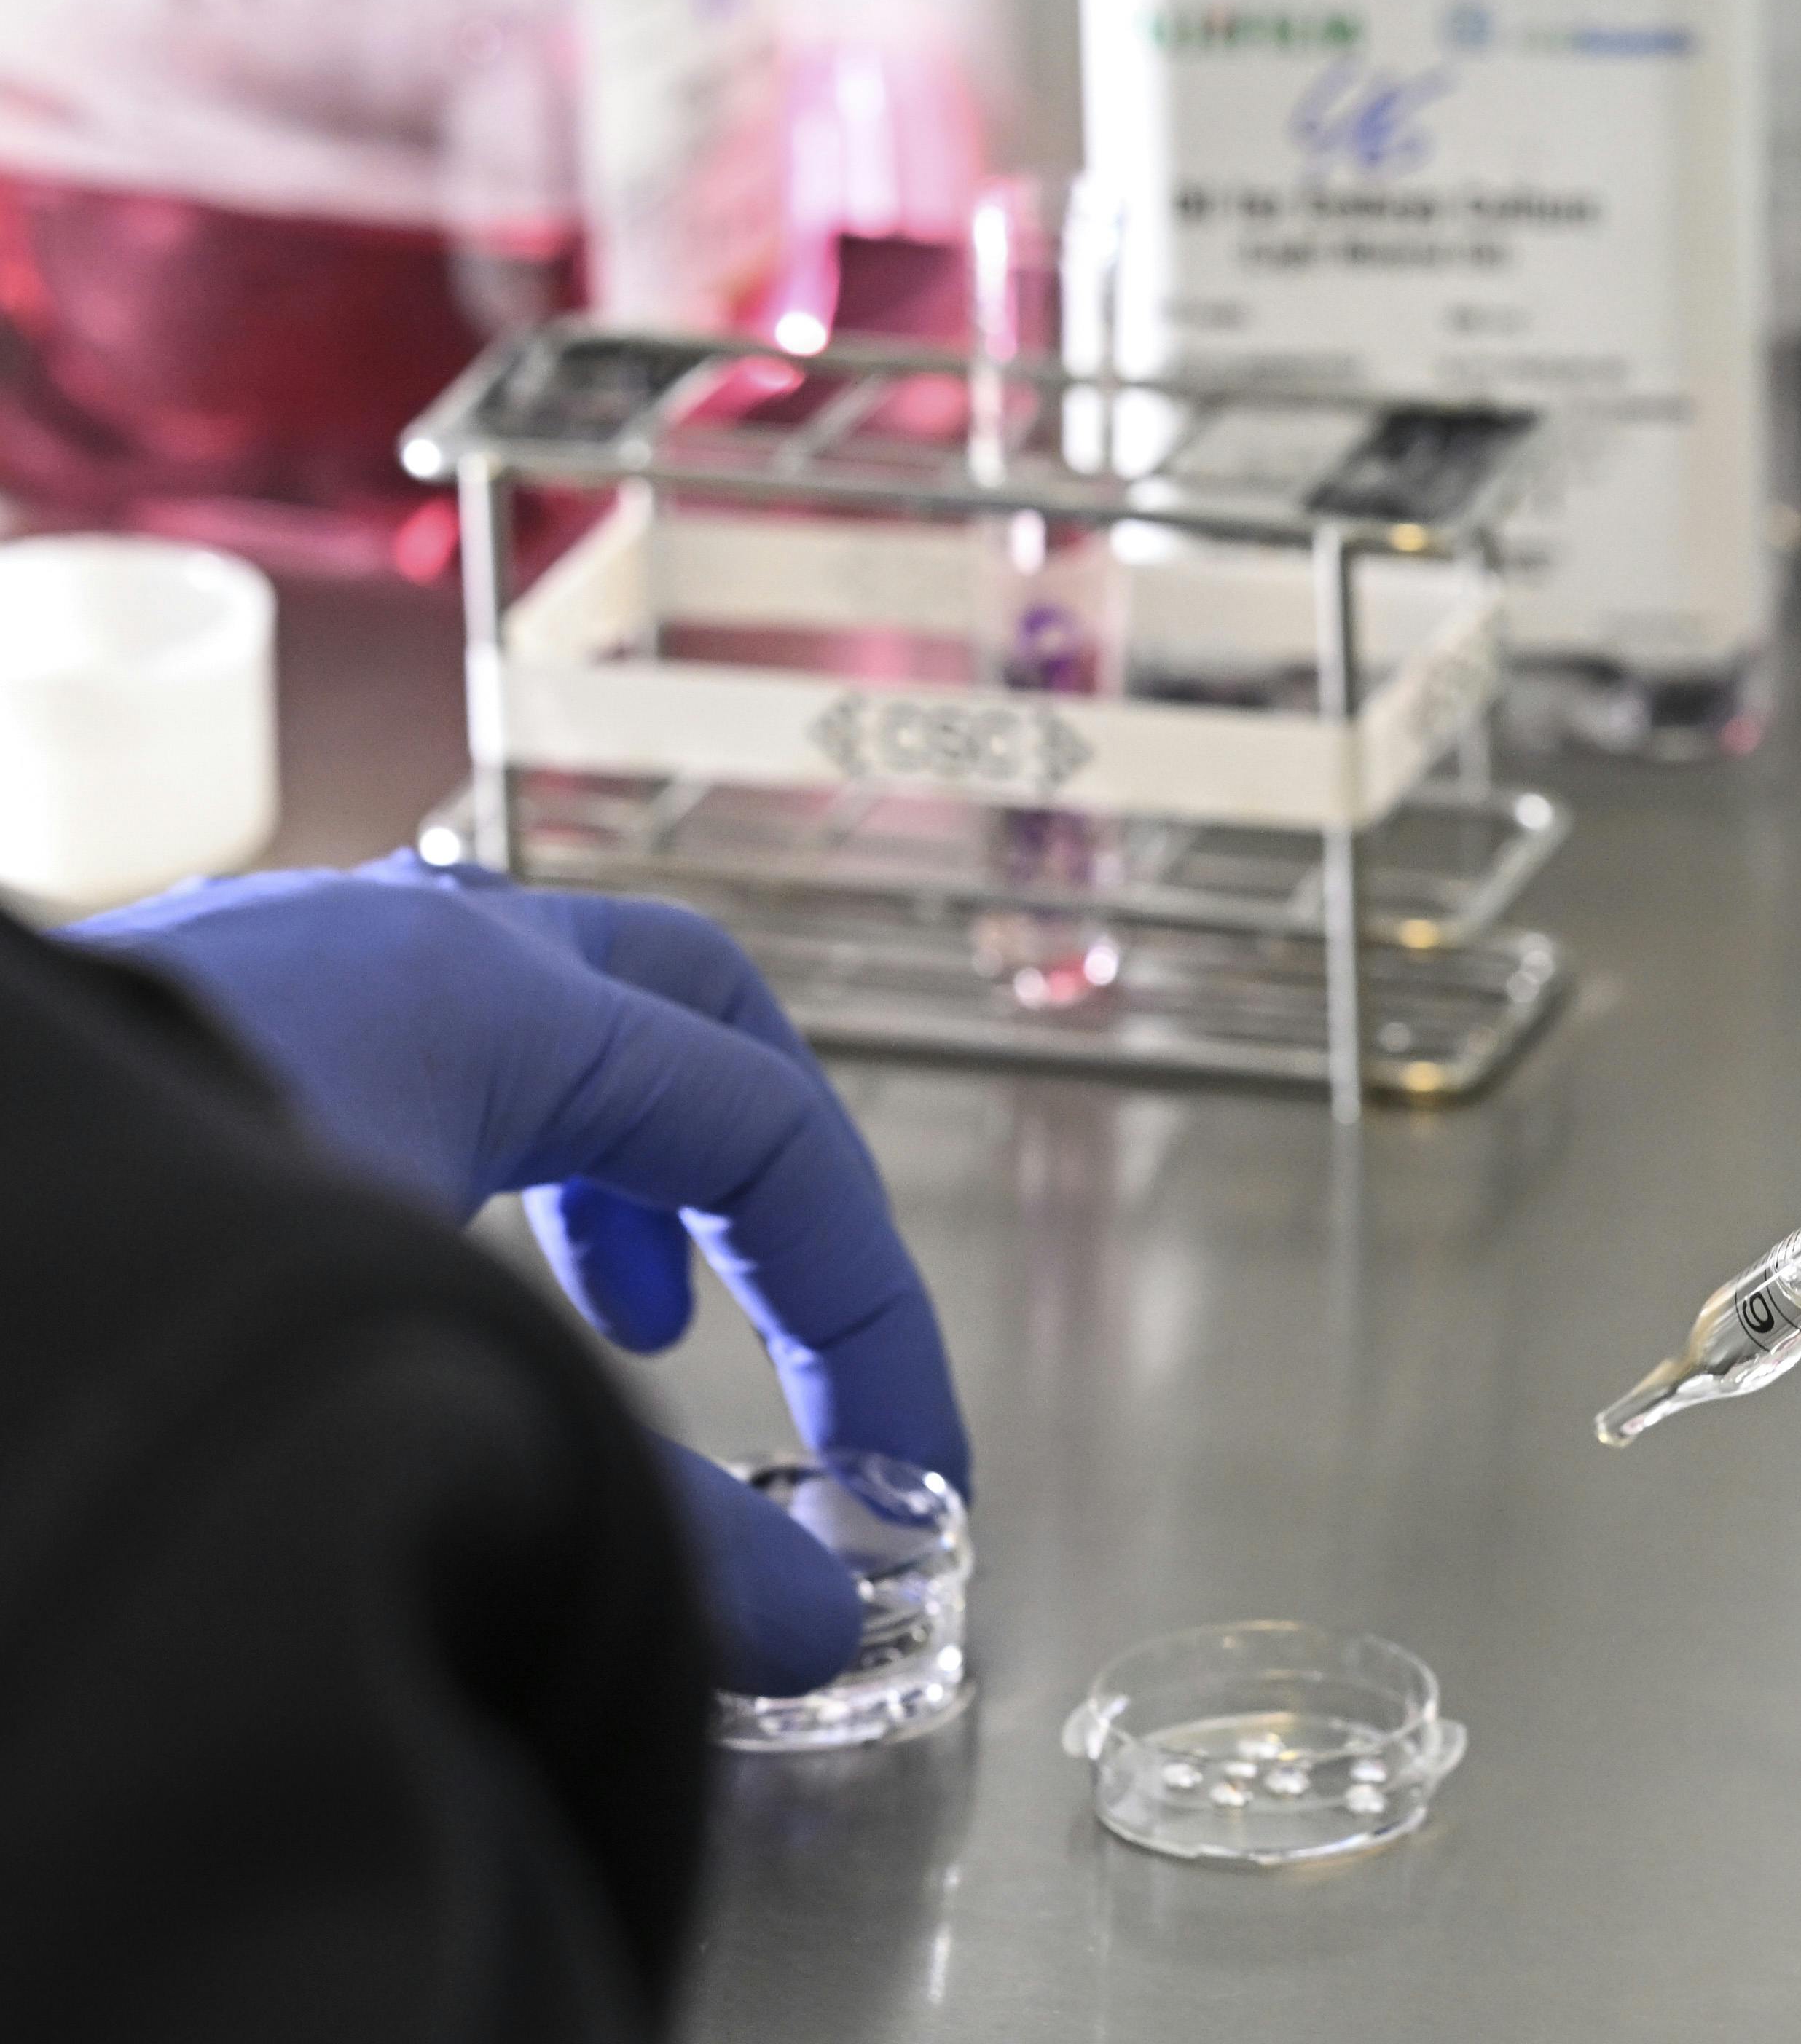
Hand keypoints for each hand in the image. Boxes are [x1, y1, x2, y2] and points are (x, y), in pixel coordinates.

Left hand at [71, 852, 968, 1698]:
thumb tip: (814, 1624)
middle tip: (817, 1322)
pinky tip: (455, 1281)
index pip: (765, 1122)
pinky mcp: (220, 1033)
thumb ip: (634, 1510)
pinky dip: (503, 1165)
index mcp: (489, 990)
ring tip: (637, 1322)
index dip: (863, 1297)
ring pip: (549, 1019)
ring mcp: (306, 968)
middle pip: (683, 1003)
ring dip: (630, 1164)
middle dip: (773, 1170)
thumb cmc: (137, 1248)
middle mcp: (409, 940)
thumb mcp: (423, 1375)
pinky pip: (432, 1060)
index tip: (898, 1460)